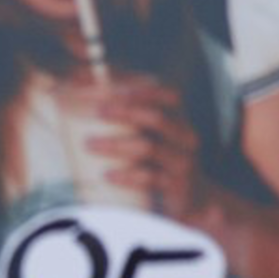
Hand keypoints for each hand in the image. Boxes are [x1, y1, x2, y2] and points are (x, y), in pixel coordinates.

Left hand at [79, 76, 199, 217]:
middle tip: (97, 111)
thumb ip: (127, 111)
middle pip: (156, 118)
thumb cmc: (161, 160)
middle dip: (125, 112)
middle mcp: (184, 137)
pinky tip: (107, 174)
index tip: (112, 88)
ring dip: (116, 144)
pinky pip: (150, 178)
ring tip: (90, 144)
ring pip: (149, 148)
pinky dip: (126, 175)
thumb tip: (86, 79)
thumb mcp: (152, 135)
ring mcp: (182, 162)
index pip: (169, 95)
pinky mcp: (176, 186)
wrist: (193, 199)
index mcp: (178, 120)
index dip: (143, 90)